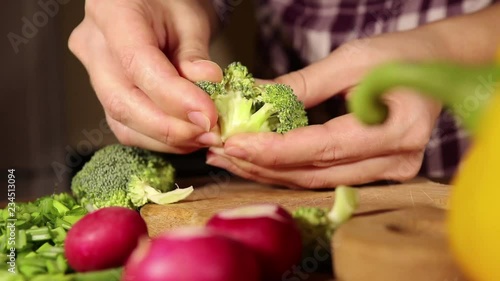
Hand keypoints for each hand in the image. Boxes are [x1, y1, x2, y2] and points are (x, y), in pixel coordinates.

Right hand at [69, 0, 222, 153]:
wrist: (151, 5)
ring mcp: (94, 74)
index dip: (174, 97)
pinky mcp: (106, 95)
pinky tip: (186, 136)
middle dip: (171, 128)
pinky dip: (159, 138)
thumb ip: (195, 54)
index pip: (137, 65)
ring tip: (203, 136)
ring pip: (123, 122)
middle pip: (122, 102)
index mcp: (112, 14)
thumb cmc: (171, 3)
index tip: (207, 116)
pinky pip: (127, 127)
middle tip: (210, 134)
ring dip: (167, 139)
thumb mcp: (190, 18)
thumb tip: (206, 85)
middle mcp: (93, 46)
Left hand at [206, 29, 444, 187]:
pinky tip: (260, 160)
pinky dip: (289, 168)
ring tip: (230, 159)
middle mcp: (396, 160)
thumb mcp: (349, 61)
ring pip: (316, 179)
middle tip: (220, 153)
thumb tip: (253, 97)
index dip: (276, 149)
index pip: (323, 147)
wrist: (436, 66)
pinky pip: (324, 175)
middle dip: (262, 164)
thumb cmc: (400, 56)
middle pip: (315, 172)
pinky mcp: (377, 173)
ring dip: (270, 170)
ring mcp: (389, 172)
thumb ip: (301, 85)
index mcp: (397, 128)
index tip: (234, 144)